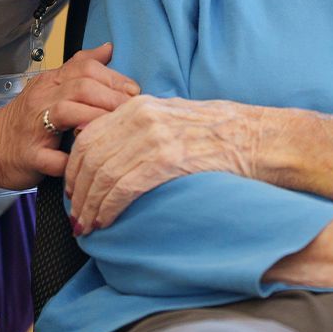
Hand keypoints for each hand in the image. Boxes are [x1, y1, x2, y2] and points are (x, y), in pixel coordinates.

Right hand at [0, 43, 138, 188]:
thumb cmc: (28, 120)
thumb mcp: (52, 87)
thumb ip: (79, 68)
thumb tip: (108, 48)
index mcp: (50, 83)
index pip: (85, 69)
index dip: (114, 79)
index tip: (134, 92)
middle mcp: (42, 100)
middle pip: (81, 87)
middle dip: (113, 98)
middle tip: (134, 111)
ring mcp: (34, 128)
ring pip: (68, 113)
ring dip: (97, 119)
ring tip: (117, 129)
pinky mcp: (30, 157)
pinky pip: (53, 158)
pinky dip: (71, 160)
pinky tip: (87, 160)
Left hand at [65, 96, 260, 231]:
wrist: (259, 138)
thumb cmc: (224, 133)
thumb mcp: (174, 117)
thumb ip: (143, 127)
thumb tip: (116, 150)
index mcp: (140, 105)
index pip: (89, 136)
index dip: (74, 167)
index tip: (73, 190)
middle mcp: (141, 116)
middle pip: (90, 157)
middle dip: (77, 191)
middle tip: (76, 216)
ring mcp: (153, 137)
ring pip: (102, 175)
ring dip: (89, 205)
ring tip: (87, 226)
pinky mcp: (166, 160)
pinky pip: (122, 187)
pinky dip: (108, 208)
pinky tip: (106, 222)